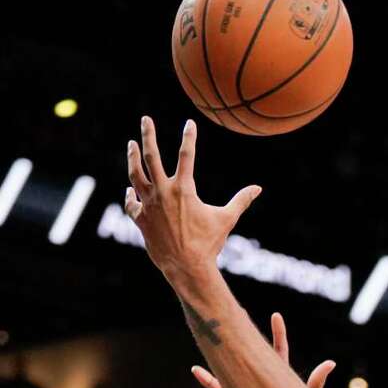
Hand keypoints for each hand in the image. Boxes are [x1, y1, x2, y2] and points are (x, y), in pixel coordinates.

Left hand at [125, 115, 260, 281]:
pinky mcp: (140, 219)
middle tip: (146, 119)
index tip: (190, 123)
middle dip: (149, 135)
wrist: (187, 267)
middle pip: (151, 156)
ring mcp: (149, 205)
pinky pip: (131, 204)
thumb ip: (240, 201)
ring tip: (131, 144)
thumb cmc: (208, 244)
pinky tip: (129, 191)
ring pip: (135, 175)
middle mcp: (163, 192)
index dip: (189, 137)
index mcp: (184, 189)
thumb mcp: (226, 219)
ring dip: (132, 158)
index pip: (186, 155)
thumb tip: (258, 188)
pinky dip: (129, 197)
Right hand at [193, 312, 333, 387]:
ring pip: (232, 369)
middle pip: (252, 353)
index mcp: (280, 376)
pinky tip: (196, 370)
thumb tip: (330, 362)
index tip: (276, 315)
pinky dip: (210, 382)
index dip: (279, 334)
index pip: (280, 351)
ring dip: (224, 353)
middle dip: (245, 334)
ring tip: (212, 336)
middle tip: (238, 313)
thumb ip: (317, 381)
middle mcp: (261, 380)